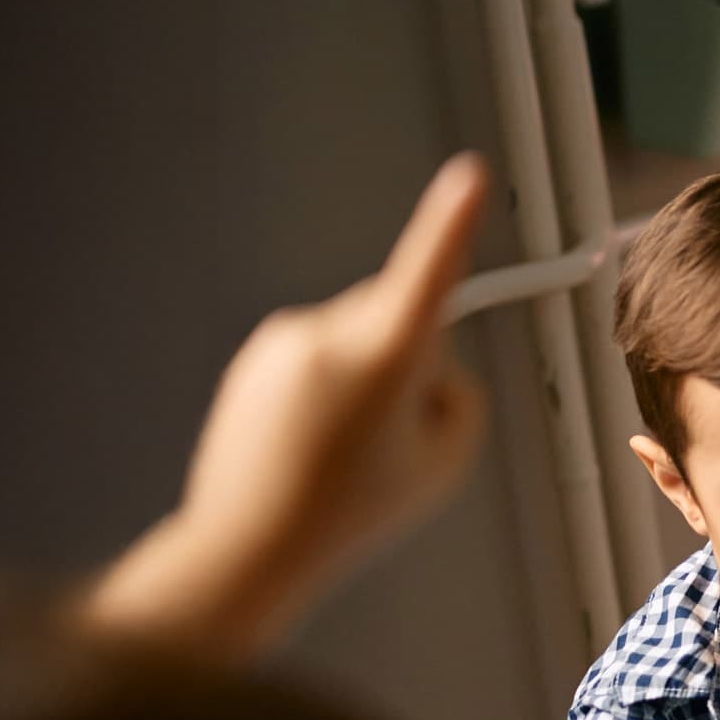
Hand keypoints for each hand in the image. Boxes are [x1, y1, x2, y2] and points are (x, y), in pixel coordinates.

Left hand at [88, 153, 492, 654]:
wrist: (249, 544)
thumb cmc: (350, 510)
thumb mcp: (443, 461)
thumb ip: (458, 396)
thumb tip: (432, 364)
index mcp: (383, 356)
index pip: (429, 273)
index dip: (454, 222)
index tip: (470, 175)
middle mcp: (328, 333)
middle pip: (397, 314)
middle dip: (409, 357)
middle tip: (392, 434)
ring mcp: (284, 341)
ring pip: (356, 336)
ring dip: (364, 377)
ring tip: (343, 448)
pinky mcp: (256, 356)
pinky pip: (315, 354)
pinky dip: (325, 389)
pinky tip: (312, 442)